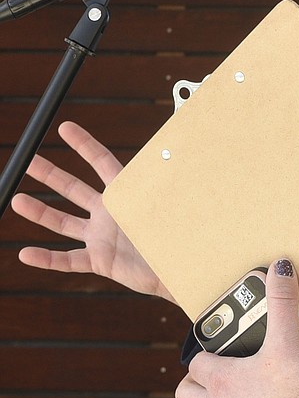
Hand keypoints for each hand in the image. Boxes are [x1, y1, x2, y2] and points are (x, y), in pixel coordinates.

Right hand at [10, 120, 174, 302]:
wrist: (181, 269)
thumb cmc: (179, 234)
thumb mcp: (169, 203)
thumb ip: (163, 181)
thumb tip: (175, 150)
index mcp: (127, 195)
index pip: (103, 163)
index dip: (84, 145)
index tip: (65, 127)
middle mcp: (110, 213)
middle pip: (74, 188)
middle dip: (51, 174)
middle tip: (29, 160)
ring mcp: (102, 237)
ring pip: (64, 222)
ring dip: (40, 212)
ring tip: (16, 200)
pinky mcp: (100, 260)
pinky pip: (68, 260)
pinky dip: (47, 258)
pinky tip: (25, 253)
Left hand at [175, 258, 298, 397]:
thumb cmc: (298, 390)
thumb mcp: (289, 339)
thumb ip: (283, 300)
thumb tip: (280, 266)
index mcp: (223, 379)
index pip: (198, 363)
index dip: (204, 356)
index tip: (214, 352)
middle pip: (187, 397)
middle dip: (191, 386)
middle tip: (205, 378)